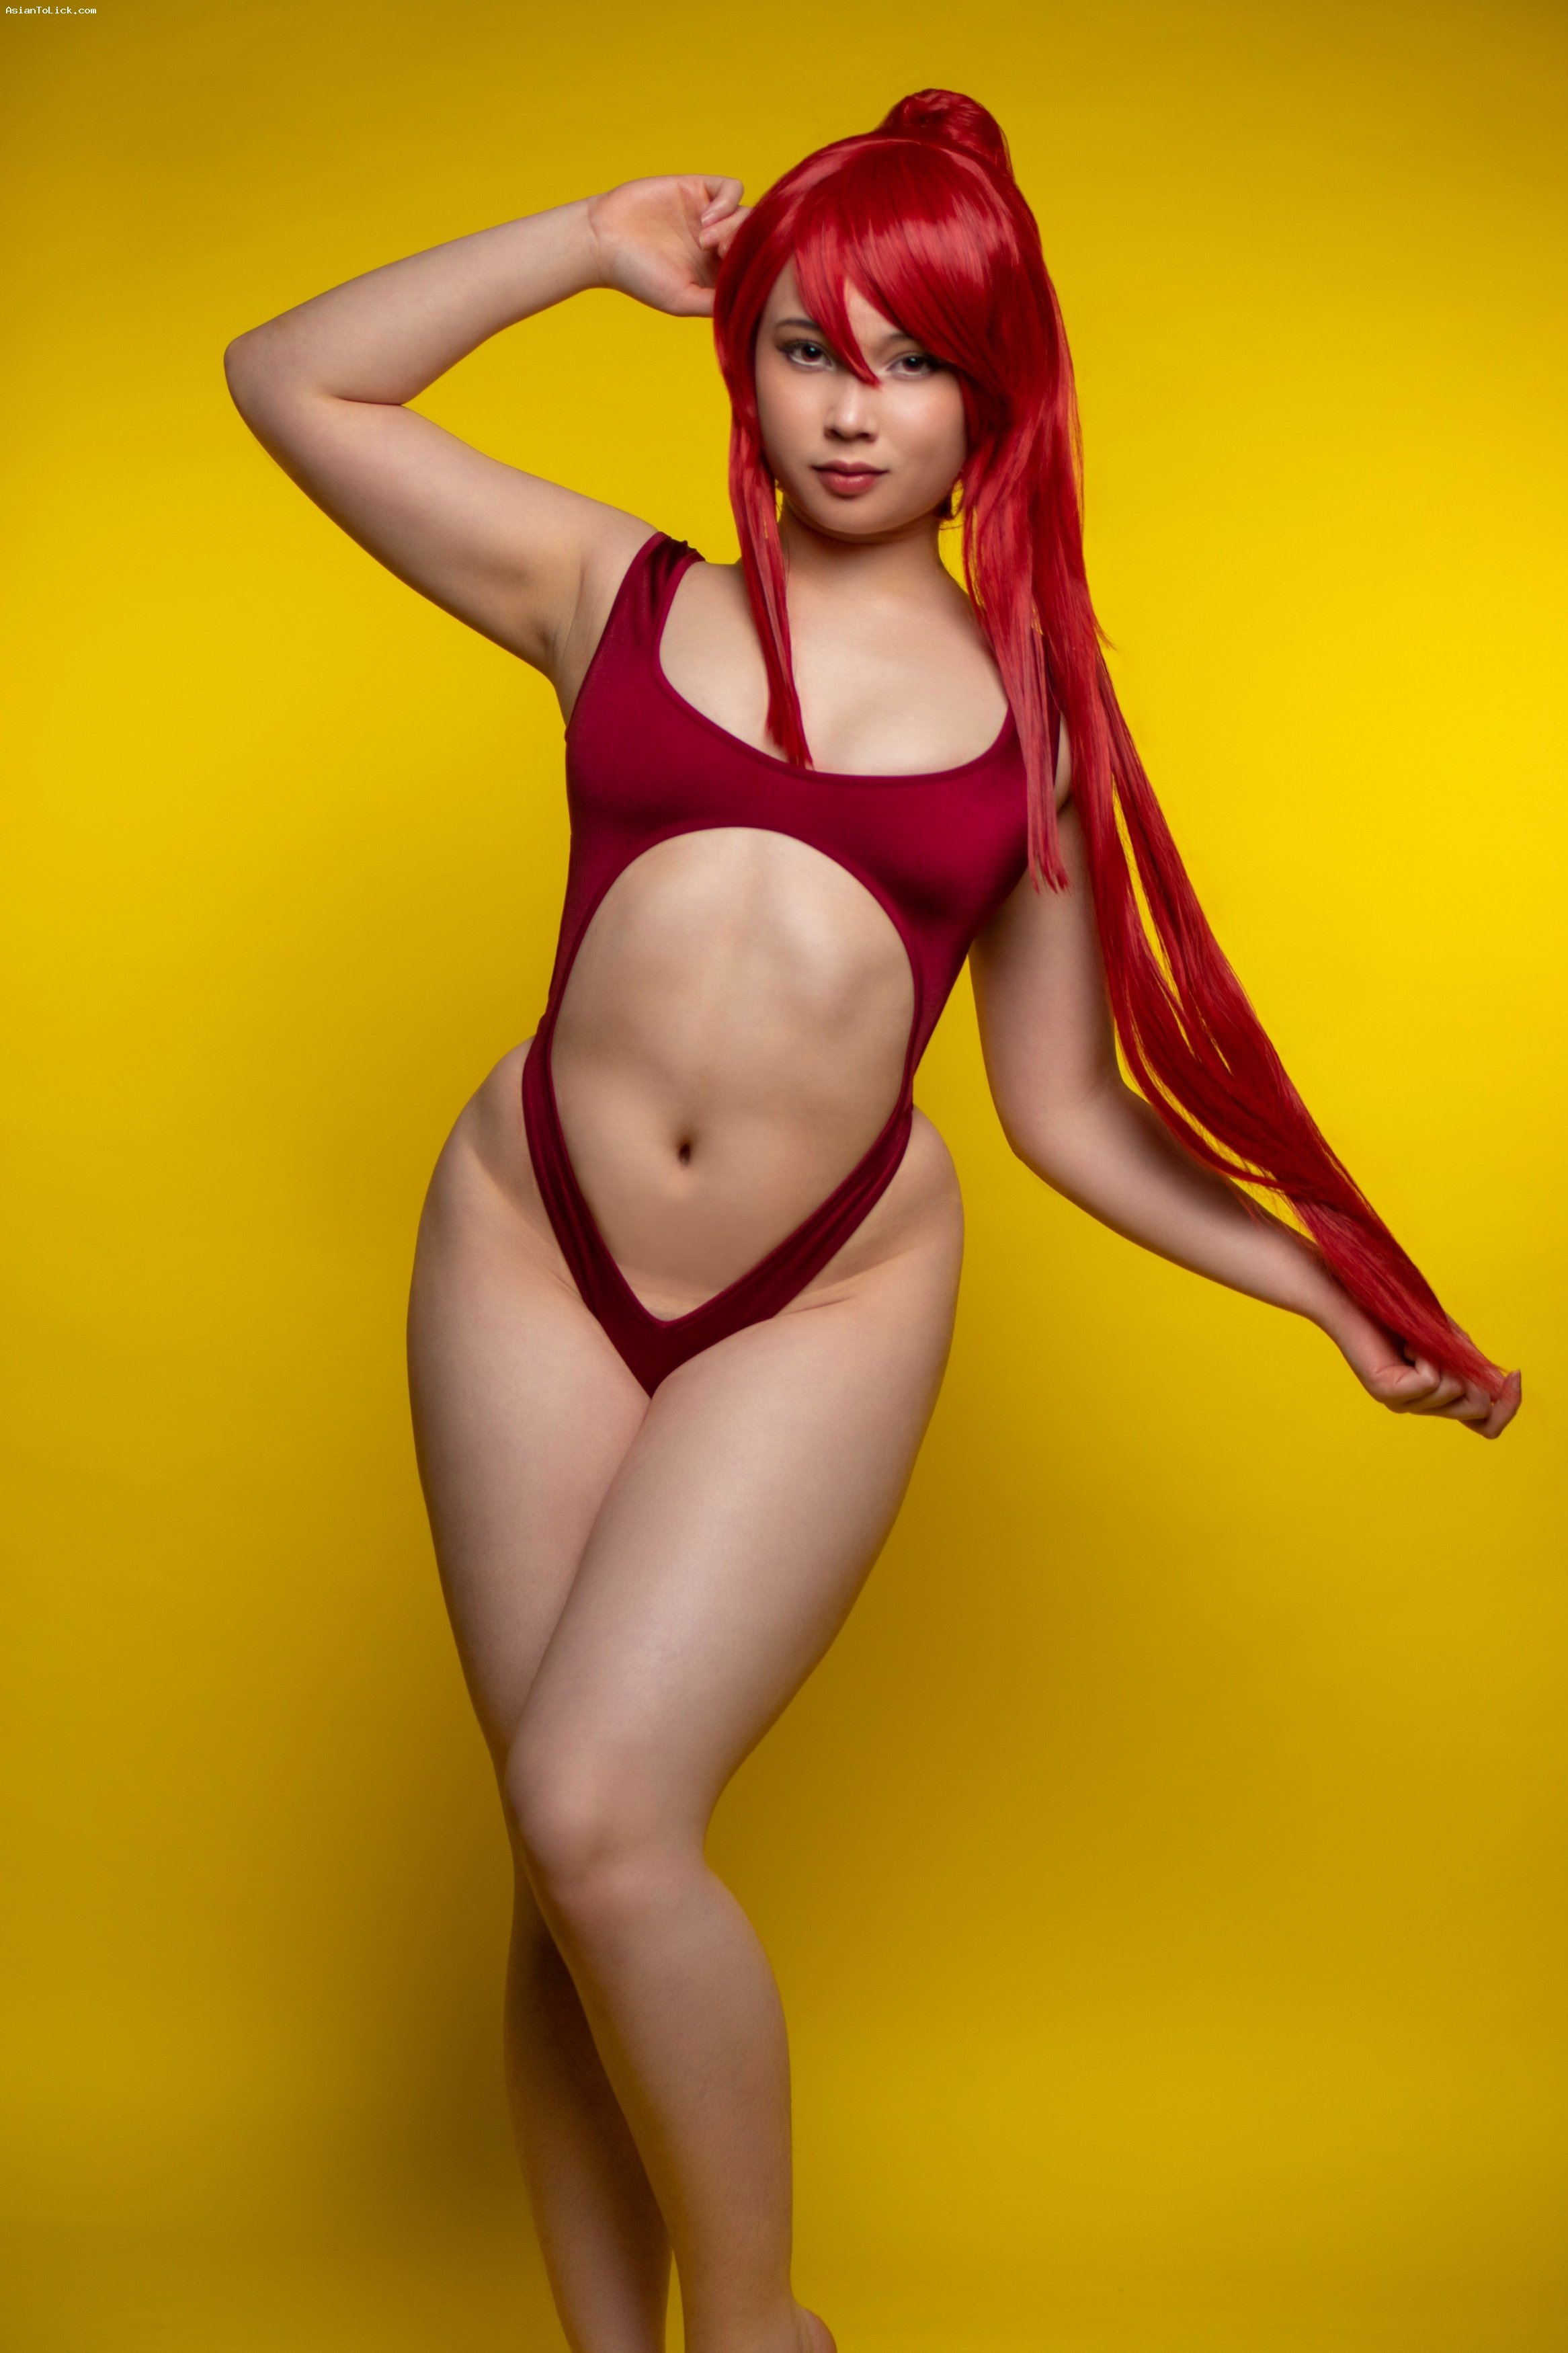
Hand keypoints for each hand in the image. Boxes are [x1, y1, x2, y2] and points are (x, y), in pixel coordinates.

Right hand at [585, 175, 748, 316]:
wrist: (604, 240)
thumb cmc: (639, 277)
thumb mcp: (681, 300)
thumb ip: (716, 302)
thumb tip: (750, 303)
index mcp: (718, 273)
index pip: (754, 266)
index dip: (751, 269)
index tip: (729, 276)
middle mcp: (719, 245)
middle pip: (757, 239)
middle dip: (743, 246)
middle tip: (716, 254)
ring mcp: (711, 215)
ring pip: (749, 214)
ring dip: (734, 227)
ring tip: (705, 240)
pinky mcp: (699, 189)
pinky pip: (732, 189)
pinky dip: (727, 203)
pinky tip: (705, 219)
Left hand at [1329, 1300, 1520, 1438]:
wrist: (1359, 1295)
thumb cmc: (1403, 1314)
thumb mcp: (1452, 1343)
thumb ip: (1475, 1369)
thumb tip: (1498, 1390)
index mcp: (1437, 1398)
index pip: (1484, 1424)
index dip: (1508, 1408)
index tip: (1516, 1374)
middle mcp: (1419, 1406)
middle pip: (1475, 1409)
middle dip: (1475, 1374)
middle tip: (1445, 1347)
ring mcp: (1401, 1403)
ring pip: (1454, 1391)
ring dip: (1444, 1357)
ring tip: (1415, 1342)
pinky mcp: (1386, 1392)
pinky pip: (1431, 1380)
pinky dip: (1427, 1356)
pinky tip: (1407, 1345)